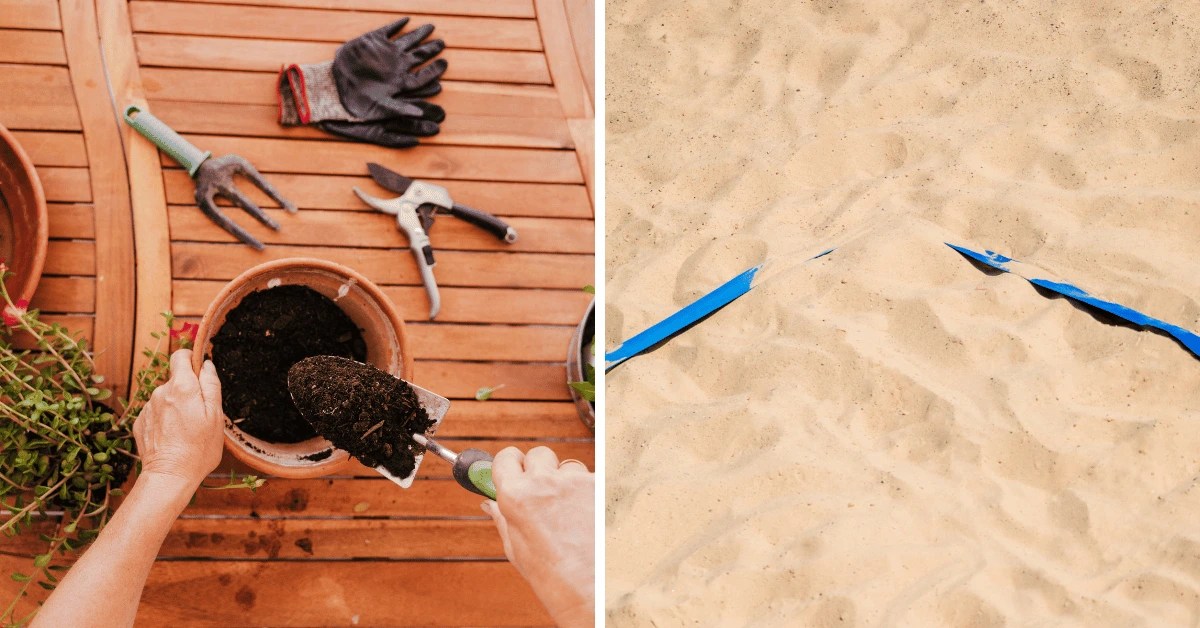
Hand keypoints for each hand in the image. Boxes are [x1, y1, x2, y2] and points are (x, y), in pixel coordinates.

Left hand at [132, 349, 223, 490]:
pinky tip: (173, 436)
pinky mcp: (140, 422)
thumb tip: (206, 365)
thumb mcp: (216, 415)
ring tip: (186, 430)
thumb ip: (211, 385)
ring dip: (176, 406)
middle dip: (188, 391)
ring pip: (166, 398)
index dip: (191, 360)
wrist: (170, 476)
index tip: (200, 373)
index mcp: (182, 387)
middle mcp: (161, 392)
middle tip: (200, 414)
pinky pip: (156, 412)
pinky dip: (165, 419)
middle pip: (176, 380)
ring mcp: (148, 407)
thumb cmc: (199, 448)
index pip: (180, 356)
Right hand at [483, 447, 593, 627]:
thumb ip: (503, 517)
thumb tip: (489, 503)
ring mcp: (574, 481)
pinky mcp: (599, 485)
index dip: (512, 463)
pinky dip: (589, 493)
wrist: (589, 588)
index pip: (507, 457)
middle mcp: (543, 482)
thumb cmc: (550, 573)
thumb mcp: (516, 547)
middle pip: (539, 454)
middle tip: (545, 492)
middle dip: (541, 468)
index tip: (516, 469)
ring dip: (568, 481)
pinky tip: (588, 516)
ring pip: (568, 467)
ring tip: (571, 513)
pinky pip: (591, 480)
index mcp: (515, 495)